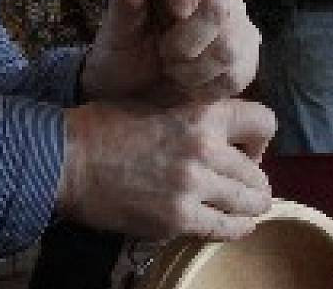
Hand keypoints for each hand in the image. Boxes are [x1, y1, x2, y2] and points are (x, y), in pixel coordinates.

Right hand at [56, 99, 275, 239]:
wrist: (68, 158)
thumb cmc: (105, 125)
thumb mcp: (154, 102)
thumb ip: (193, 114)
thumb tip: (224, 132)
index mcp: (198, 112)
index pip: (264, 121)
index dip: (258, 138)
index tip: (244, 148)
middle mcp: (204, 147)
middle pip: (260, 174)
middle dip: (251, 180)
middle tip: (232, 184)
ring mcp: (193, 185)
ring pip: (253, 204)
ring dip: (247, 206)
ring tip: (232, 206)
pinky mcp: (179, 218)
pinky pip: (229, 230)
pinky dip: (234, 228)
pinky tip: (225, 223)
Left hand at [81, 0, 260, 102]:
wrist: (133, 93)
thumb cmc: (123, 52)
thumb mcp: (117, 30)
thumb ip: (125, 1)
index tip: (174, 10)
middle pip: (218, 4)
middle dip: (187, 39)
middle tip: (164, 53)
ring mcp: (237, 24)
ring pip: (229, 45)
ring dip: (194, 68)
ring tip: (173, 70)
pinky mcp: (248, 59)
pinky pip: (238, 74)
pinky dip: (207, 86)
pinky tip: (190, 85)